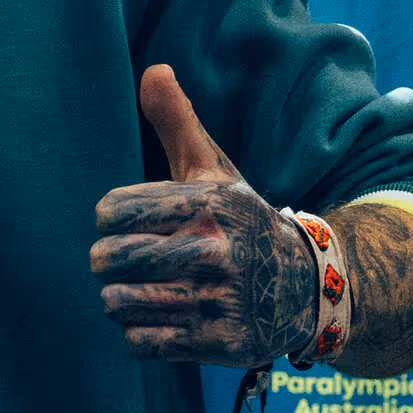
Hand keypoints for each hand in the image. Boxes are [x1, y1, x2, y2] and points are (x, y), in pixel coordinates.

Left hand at [87, 64, 313, 367]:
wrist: (308, 285)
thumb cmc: (243, 221)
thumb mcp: (217, 171)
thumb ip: (179, 123)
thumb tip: (154, 70)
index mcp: (210, 203)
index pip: (114, 209)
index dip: (108, 218)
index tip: (119, 222)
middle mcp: (217, 250)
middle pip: (114, 258)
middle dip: (104, 261)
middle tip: (110, 262)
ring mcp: (221, 300)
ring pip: (124, 303)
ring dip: (117, 299)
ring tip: (126, 291)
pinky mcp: (222, 342)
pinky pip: (145, 343)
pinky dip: (136, 333)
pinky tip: (150, 319)